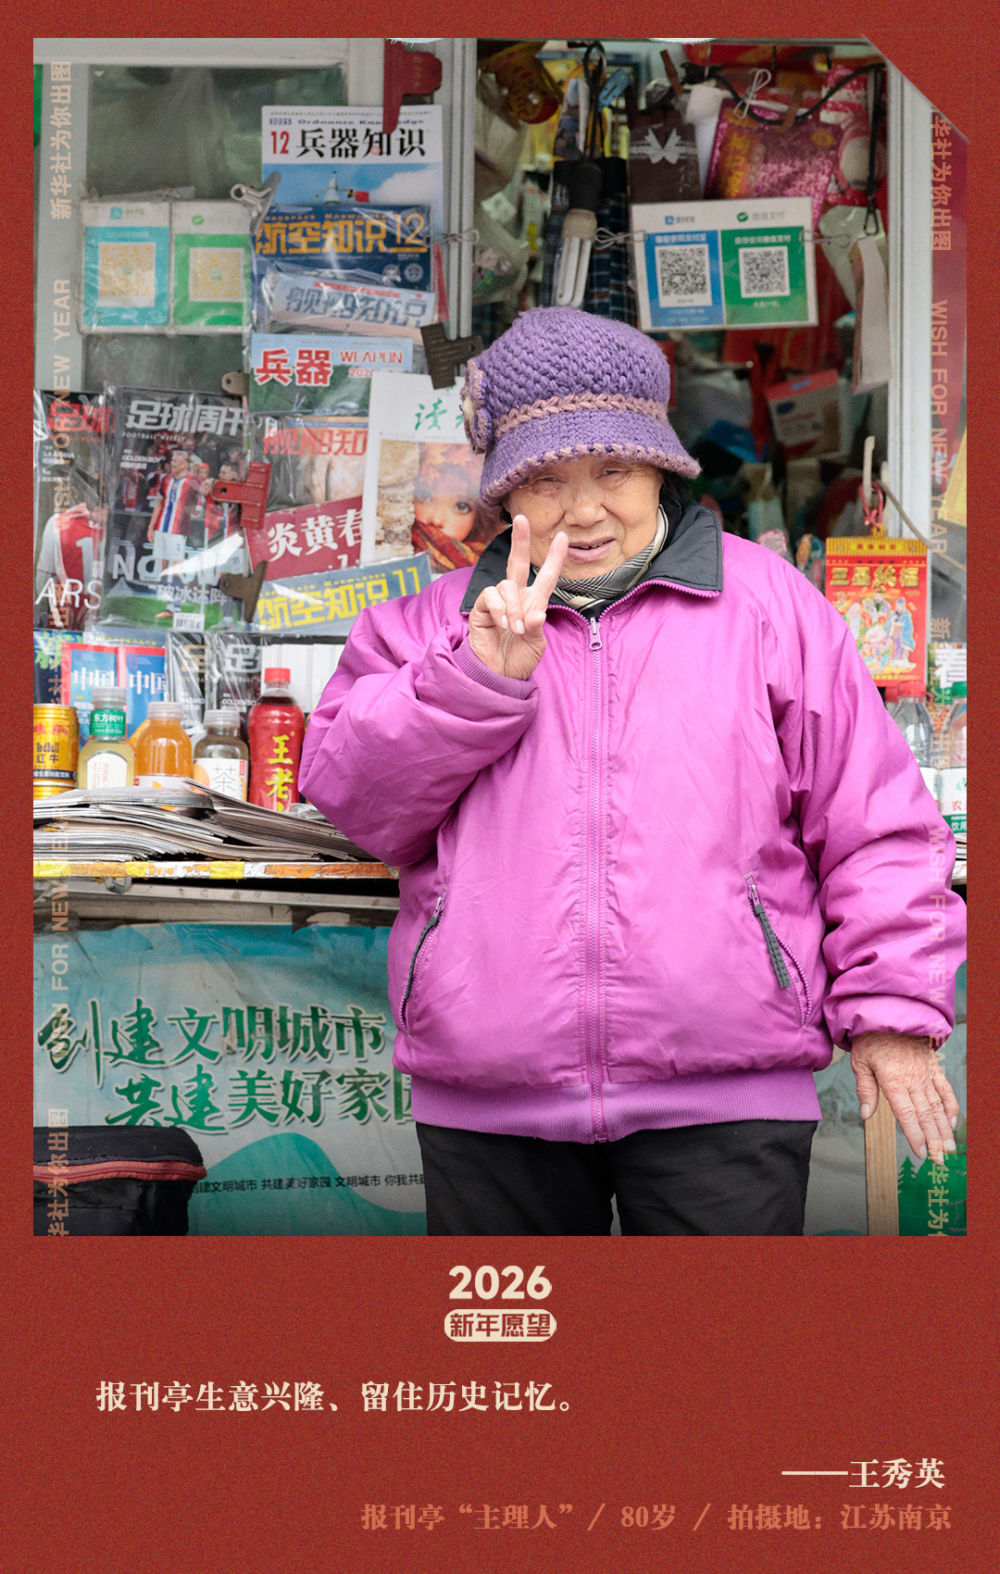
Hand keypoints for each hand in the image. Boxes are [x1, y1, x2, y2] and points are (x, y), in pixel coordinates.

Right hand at [468, 516, 567, 680]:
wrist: (498, 675)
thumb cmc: (520, 659)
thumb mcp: (535, 645)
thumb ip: (535, 628)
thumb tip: (536, 613)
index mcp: (534, 603)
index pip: (545, 577)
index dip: (554, 558)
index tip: (562, 537)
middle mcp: (516, 597)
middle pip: (517, 563)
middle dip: (520, 540)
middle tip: (521, 520)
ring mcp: (497, 602)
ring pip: (506, 586)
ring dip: (513, 607)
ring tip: (514, 629)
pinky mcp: (481, 609)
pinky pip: (490, 596)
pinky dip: (499, 609)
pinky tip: (503, 624)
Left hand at [850, 1031, 959, 1163]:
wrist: (889, 1011)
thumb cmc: (870, 1038)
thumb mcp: (860, 1061)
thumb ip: (865, 1089)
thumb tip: (866, 1115)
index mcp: (893, 1080)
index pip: (906, 1114)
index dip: (915, 1135)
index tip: (921, 1153)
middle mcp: (913, 1079)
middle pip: (926, 1115)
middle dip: (933, 1140)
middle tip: (940, 1160)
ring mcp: (925, 1073)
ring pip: (937, 1106)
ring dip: (944, 1129)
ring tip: (949, 1148)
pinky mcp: (932, 1066)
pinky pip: (945, 1088)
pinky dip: (950, 1106)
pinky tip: (952, 1122)